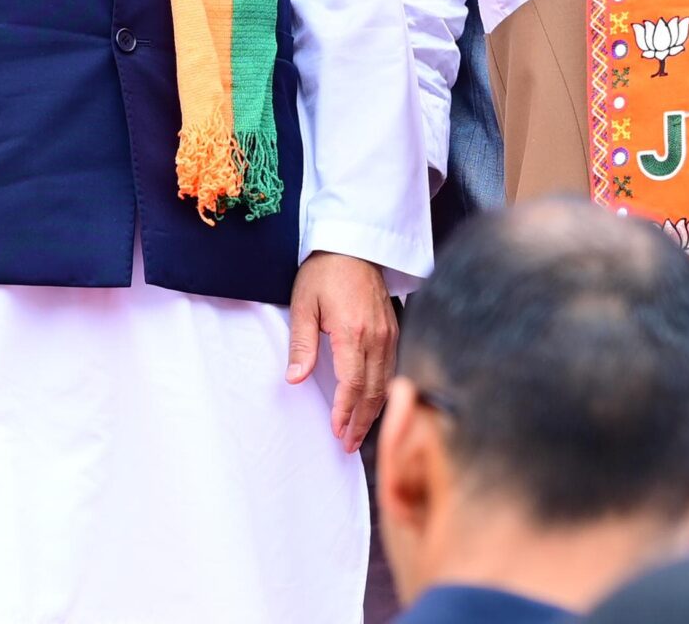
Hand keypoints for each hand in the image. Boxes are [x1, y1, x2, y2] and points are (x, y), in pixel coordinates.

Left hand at [286, 253, 393, 451]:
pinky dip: (382, 391)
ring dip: (373, 410)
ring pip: (386, 383)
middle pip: (373, 390)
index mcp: (353, 332)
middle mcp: (377, 336)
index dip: (344, 412)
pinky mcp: (394, 328)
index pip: (352, 384)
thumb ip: (302, 344)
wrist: (352, 244)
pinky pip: (392, 368)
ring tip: (357, 432)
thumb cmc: (324, 271)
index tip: (336, 431)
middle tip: (346, 444)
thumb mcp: (303, 304)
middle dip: (360, 421)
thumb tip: (295, 379)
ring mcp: (389, 332)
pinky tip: (372, 402)